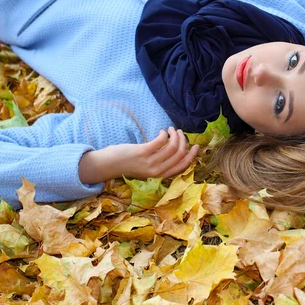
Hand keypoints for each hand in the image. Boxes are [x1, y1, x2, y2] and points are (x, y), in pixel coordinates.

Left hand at [79, 127, 199, 183]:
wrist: (108, 165)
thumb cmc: (128, 165)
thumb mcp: (148, 168)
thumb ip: (161, 162)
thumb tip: (175, 148)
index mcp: (160, 175)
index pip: (182, 166)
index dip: (191, 155)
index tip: (196, 146)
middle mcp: (157, 171)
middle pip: (180, 154)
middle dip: (183, 141)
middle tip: (179, 132)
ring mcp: (150, 162)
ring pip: (172, 146)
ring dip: (174, 135)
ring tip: (171, 129)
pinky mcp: (143, 153)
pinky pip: (161, 141)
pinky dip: (164, 134)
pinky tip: (161, 131)